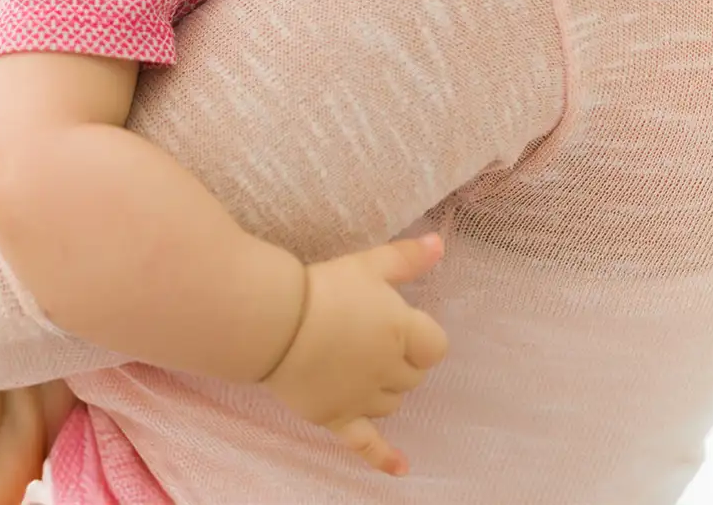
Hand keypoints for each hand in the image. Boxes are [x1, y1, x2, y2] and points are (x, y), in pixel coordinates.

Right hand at [260, 234, 448, 475]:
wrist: (273, 321)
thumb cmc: (321, 288)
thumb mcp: (366, 264)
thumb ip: (406, 258)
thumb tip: (439, 243)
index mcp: (402, 332)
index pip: (435, 348)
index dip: (420, 337)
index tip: (397, 324)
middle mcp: (388, 370)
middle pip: (413, 378)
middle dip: (400, 361)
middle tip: (369, 340)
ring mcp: (363, 398)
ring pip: (392, 405)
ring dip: (385, 391)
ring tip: (359, 370)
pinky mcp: (337, 418)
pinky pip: (366, 445)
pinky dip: (384, 458)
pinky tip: (401, 468)